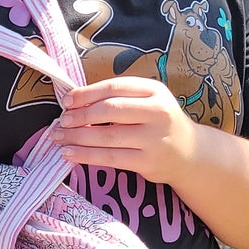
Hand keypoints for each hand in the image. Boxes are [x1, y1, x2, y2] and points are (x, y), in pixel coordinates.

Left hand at [56, 76, 199, 183]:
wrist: (190, 153)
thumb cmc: (159, 123)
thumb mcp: (148, 101)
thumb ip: (119, 97)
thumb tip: (75, 102)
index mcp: (154, 91)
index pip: (115, 87)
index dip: (87, 93)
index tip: (67, 100)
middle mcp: (157, 112)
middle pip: (110, 110)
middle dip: (80, 115)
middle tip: (61, 121)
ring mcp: (153, 139)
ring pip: (107, 136)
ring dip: (77, 137)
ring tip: (59, 138)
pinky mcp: (147, 162)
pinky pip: (110, 157)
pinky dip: (86, 155)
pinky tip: (70, 153)